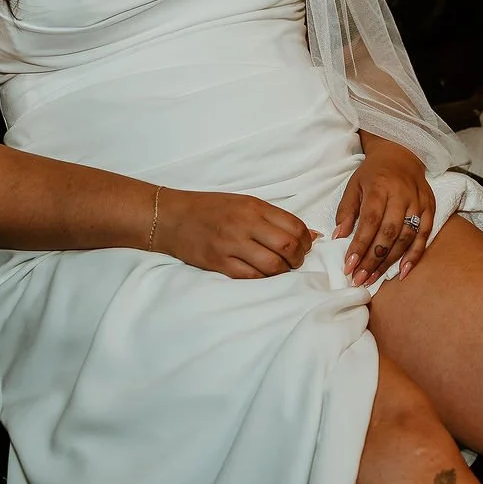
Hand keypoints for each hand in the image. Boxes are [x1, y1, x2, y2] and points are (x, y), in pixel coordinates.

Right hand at [158, 189, 316, 278]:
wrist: (172, 217)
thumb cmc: (209, 209)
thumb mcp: (244, 204)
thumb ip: (275, 218)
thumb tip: (310, 235)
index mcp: (254, 207)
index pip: (294, 226)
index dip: (305, 241)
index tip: (303, 247)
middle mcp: (245, 224)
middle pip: (288, 246)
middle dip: (298, 258)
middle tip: (294, 262)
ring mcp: (231, 244)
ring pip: (272, 265)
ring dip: (283, 272)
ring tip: (279, 270)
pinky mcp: (219, 262)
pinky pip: (251, 277)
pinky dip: (263, 279)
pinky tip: (262, 275)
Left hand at [337, 139, 434, 285]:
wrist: (401, 154)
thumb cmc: (373, 174)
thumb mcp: (354, 186)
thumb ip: (346, 211)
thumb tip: (338, 238)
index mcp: (380, 188)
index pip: (370, 221)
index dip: (360, 245)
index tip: (349, 266)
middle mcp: (401, 196)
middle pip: (389, 233)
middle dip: (373, 259)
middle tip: (360, 278)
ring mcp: (418, 203)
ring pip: (406, 237)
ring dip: (390, 261)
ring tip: (374, 278)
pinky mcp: (429, 208)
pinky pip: (424, 235)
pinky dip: (415, 255)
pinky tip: (403, 272)